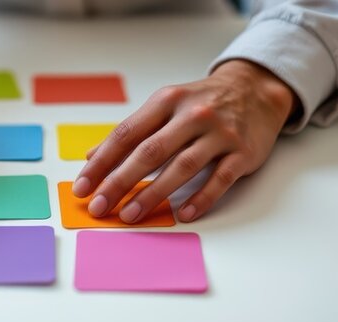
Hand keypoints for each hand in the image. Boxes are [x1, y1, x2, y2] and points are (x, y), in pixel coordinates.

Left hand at [72, 60, 297, 222]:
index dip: (102, 162)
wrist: (255, 90)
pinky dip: (201, 198)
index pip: (126, 134)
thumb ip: (131, 132)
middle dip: (120, 181)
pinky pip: (220, 180)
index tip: (83, 186)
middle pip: (150, 152)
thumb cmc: (201, 103)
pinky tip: (183, 215)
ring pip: (182, 166)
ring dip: (153, 194)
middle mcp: (192, 115)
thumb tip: (91, 156)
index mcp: (166, 101)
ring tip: (130, 215)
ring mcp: (218, 134)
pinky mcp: (242, 153)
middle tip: (100, 207)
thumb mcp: (165, 106)